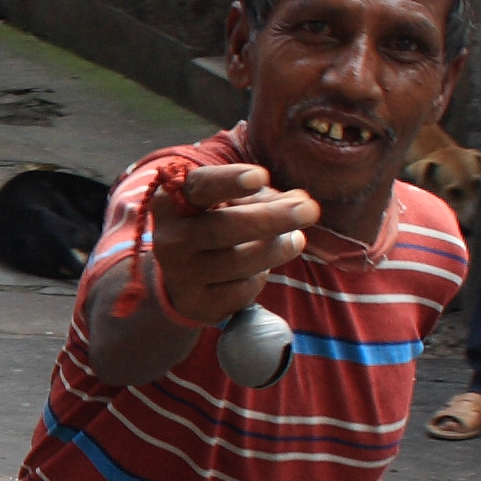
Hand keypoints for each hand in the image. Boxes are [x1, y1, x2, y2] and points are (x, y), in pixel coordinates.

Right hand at [149, 161, 317, 325]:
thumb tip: (300, 201)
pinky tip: (261, 268)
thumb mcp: (226, 204)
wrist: (178, 277)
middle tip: (310, 210)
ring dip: (277, 249)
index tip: (261, 176)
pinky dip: (260, 277)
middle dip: (271, 218)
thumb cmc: (211, 225)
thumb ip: (261, 198)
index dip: (229, 181)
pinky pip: (241, 291)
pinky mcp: (197, 304)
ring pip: (238, 262)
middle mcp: (170, 239)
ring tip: (296, 240)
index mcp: (173, 202)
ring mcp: (181, 275)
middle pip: (223, 229)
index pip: (200, 188)